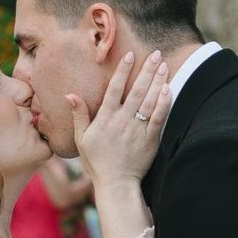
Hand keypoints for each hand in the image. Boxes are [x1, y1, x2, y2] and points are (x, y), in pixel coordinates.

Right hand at [70, 50, 169, 190]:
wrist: (116, 184)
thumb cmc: (97, 161)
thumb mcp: (81, 139)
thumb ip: (79, 115)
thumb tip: (70, 94)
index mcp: (105, 119)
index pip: (114, 89)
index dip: (122, 71)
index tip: (130, 55)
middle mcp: (122, 121)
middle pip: (137, 90)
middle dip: (147, 70)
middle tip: (155, 53)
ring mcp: (138, 130)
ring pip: (150, 100)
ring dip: (158, 81)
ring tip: (163, 65)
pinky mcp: (150, 139)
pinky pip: (159, 118)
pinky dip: (164, 103)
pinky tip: (168, 89)